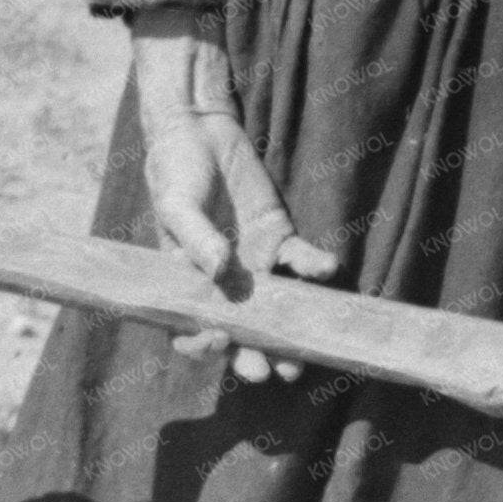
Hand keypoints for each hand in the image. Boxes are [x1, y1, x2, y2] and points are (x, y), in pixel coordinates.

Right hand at [128, 9, 339, 381]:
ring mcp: (254, 265)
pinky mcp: (279, 238)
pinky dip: (316, 267)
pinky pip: (301, 261)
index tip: (216, 341)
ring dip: (292, 330)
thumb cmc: (174, 172)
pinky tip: (328, 268)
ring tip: (304, 353)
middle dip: (256, 354)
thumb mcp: (177, 206)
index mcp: (186, 283)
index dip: (202, 345)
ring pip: (276, 309)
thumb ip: (196, 239)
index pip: (191, 328)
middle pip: (241, 331)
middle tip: (271, 371)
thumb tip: (220, 271)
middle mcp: (223, 283)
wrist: (199, 130)